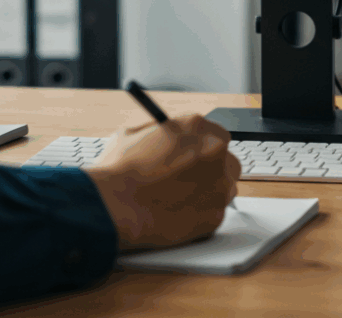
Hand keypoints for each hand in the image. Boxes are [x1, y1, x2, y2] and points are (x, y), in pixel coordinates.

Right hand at [85, 114, 240, 250]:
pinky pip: (216, 212)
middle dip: (210, 169)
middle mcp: (214, 150)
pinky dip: (201, 215)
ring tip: (180, 199)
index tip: (192, 156)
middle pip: (226, 158)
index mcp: (196, 126)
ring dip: (209, 191)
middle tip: (190, 179)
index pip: (212, 132)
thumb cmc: (119, 171)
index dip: (200, 147)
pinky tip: (179, 214)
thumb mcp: (134, 134)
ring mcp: (219, 183)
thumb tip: (164, 138)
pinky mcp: (217, 214)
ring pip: (226, 186)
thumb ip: (160, 135)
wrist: (116, 206)